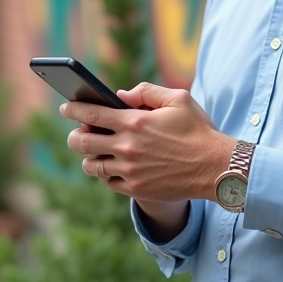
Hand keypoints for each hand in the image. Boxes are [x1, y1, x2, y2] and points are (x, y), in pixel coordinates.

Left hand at [61, 82, 234, 203]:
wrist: (217, 168)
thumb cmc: (198, 130)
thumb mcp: (178, 99)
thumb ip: (146, 92)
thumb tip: (121, 95)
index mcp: (135, 122)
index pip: (91, 114)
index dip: (73, 109)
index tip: (65, 106)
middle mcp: (127, 147)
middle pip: (82, 142)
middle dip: (74, 136)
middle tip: (77, 133)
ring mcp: (130, 171)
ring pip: (92, 166)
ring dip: (89, 157)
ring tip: (94, 152)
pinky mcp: (136, 189)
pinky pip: (109, 182)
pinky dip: (106, 174)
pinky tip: (112, 166)